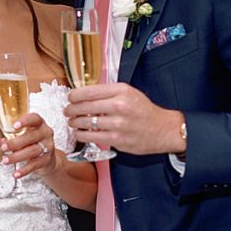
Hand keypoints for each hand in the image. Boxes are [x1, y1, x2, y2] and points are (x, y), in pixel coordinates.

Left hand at [0, 112, 58, 179]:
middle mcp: (45, 134)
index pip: (34, 118)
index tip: (14, 126)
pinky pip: (34, 165)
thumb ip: (12, 136)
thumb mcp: (23, 136)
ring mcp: (48, 147)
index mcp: (39, 124)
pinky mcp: (47, 160)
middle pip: (31, 137)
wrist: (48, 159)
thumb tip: (1, 141)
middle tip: (4, 147)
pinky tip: (16, 174)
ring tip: (6, 160)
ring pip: (32, 151)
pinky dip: (24, 170)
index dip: (25, 121)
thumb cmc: (32, 143)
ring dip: (17, 156)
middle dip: (15, 143)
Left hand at [65, 83, 184, 155]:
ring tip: (72, 122)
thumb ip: (108, 93)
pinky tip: (79, 133)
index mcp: (121, 91)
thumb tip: (84, 95)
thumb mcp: (129, 93)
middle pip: (84, 106)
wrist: (163, 129)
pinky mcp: (117, 139)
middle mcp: (119, 106)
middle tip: (67, 110)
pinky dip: (81, 135)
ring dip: (74, 122)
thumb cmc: (144, 110)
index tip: (70, 97)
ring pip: (85, 122)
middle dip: (71, 109)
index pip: (89, 91)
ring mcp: (118, 124)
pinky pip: (91, 137)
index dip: (74, 95)